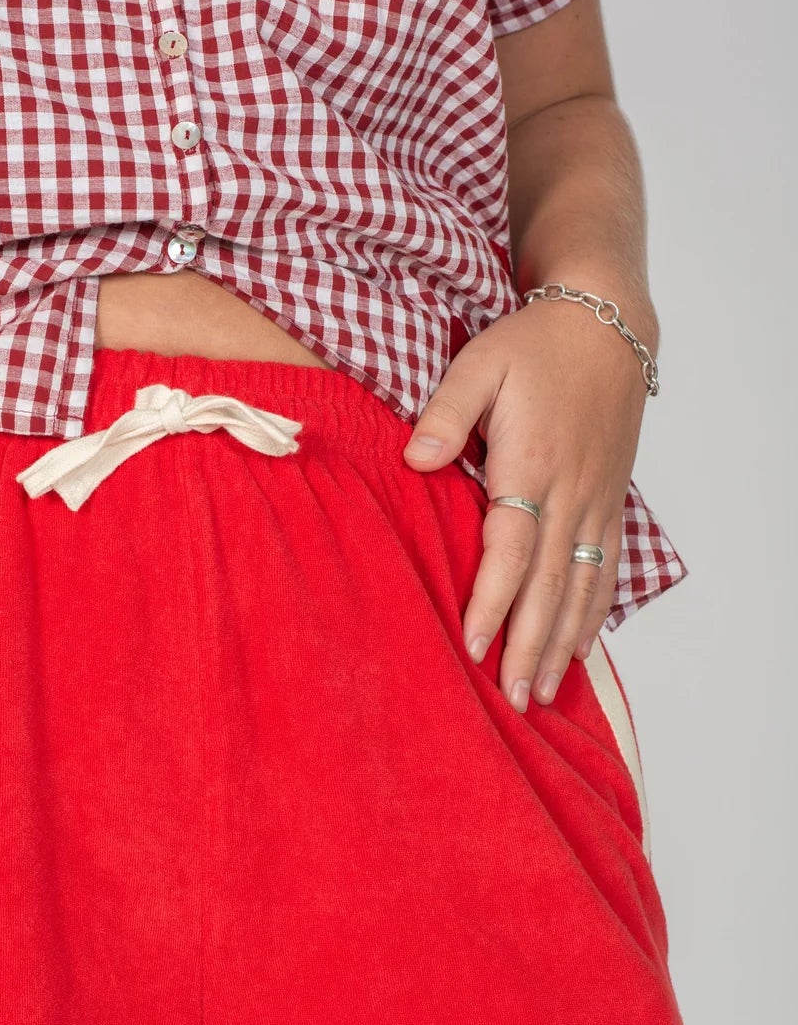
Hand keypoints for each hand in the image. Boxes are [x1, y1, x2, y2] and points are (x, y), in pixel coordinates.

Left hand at [402, 295, 654, 709]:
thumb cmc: (533, 345)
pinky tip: (578, 648)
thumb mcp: (479, 364)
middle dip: (530, 645)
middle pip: (550, 583)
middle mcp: (571, 492)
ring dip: (562, 642)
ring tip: (544, 693)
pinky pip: (606, 569)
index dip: (494, 600)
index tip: (474, 645)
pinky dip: (593, 613)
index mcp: (531, 465)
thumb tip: (416, 458)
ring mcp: (596, 501)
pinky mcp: (610, 501)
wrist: (606, 325)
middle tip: (513, 698)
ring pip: (582, 585)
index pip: (512, 548)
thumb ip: (447, 412)